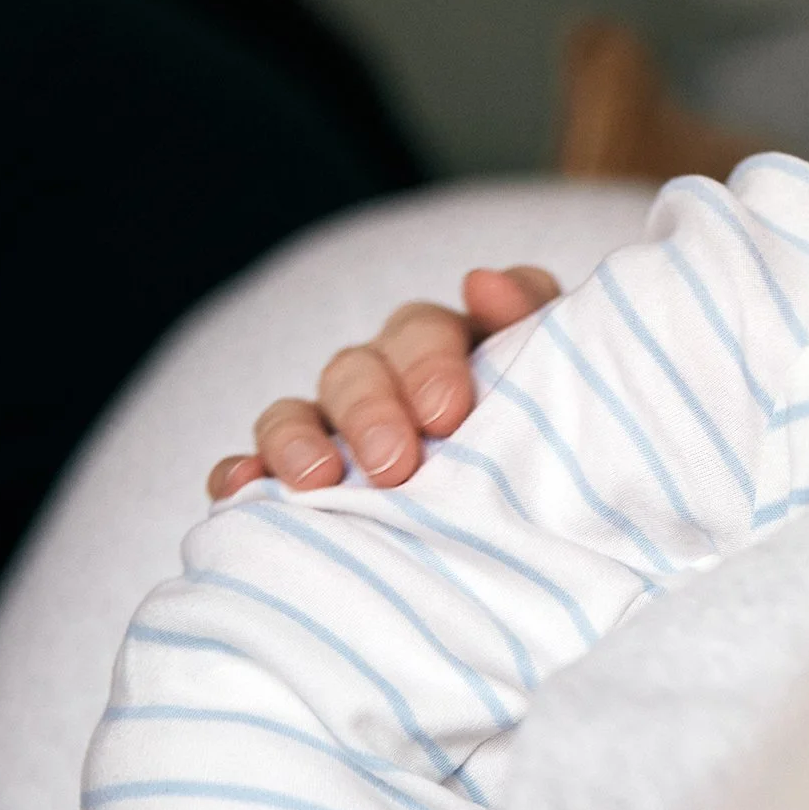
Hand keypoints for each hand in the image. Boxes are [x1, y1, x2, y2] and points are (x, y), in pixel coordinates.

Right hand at [207, 265, 560, 498]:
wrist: (559, 527)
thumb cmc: (563, 441)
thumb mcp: (568, 379)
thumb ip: (539, 321)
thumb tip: (483, 282)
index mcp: (453, 349)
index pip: (428, 331)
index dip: (431, 363)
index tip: (450, 414)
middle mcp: (387, 379)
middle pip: (358, 368)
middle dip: (371, 411)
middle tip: (398, 463)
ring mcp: (338, 429)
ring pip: (299, 411)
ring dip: (296, 438)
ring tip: (316, 480)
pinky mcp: (301, 480)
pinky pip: (253, 467)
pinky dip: (241, 474)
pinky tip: (239, 491)